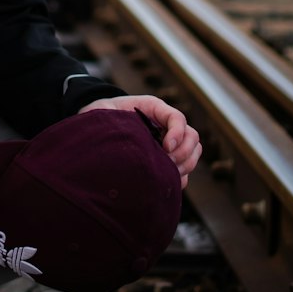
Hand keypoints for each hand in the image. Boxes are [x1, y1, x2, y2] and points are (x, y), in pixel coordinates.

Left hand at [79, 94, 201, 189]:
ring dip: (185, 166)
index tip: (166, 147)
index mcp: (154, 109)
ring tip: (167, 175)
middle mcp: (166, 126)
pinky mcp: (166, 160)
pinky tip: (164, 183)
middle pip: (192, 137)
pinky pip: (185, 171)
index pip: (177, 117)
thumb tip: (115, 138)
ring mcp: (169, 144)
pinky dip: (180, 178)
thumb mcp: (103, 110)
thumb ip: (109, 117)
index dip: (177, 132)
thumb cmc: (102, 115)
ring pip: (193, 154)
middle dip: (184, 153)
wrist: (99, 124)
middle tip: (167, 163)